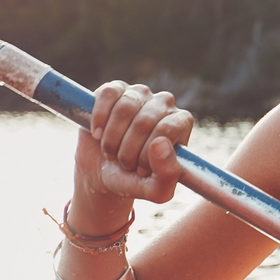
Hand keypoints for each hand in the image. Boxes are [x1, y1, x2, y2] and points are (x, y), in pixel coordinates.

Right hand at [73, 81, 193, 205]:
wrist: (104, 173)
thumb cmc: (135, 180)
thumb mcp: (156, 190)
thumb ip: (168, 175)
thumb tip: (160, 142)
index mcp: (181, 123)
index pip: (168, 129)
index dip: (148, 154)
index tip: (140, 170)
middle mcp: (165, 104)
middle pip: (145, 121)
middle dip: (128, 151)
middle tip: (123, 164)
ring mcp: (140, 93)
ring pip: (125, 108)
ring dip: (112, 138)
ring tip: (111, 152)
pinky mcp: (116, 89)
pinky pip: (108, 94)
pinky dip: (99, 118)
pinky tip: (98, 134)